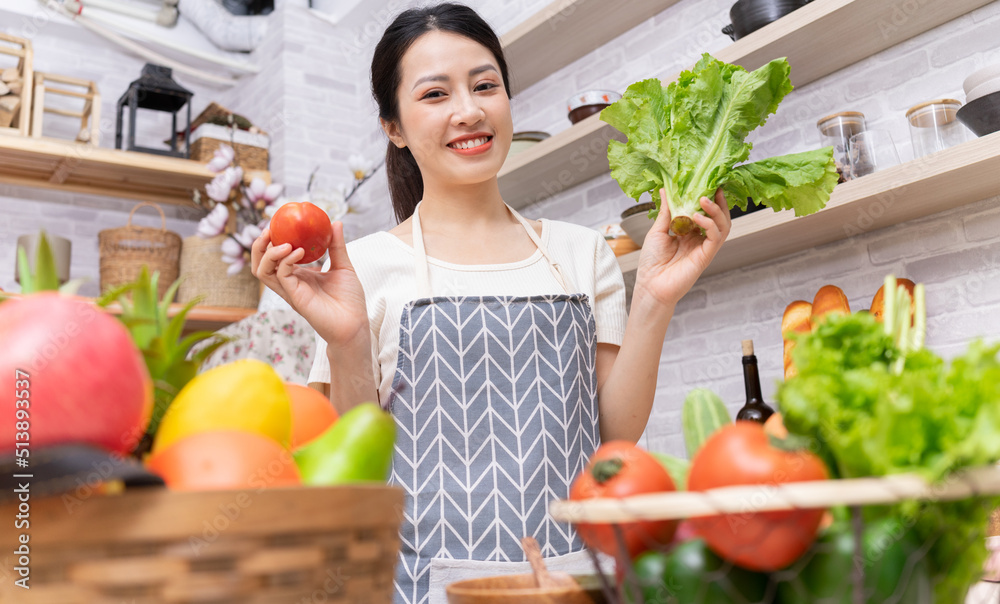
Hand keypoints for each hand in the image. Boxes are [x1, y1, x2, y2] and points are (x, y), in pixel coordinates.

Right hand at [251, 221, 368, 345]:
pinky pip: (281, 276)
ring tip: (283, 241)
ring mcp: (290, 291)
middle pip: (261, 264)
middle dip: (259, 245)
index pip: (275, 256)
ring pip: (263, 271)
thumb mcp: (343, 266)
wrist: (355, 323)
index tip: (278, 224)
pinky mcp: (295, 297)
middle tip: (270, 229)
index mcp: (298, 275)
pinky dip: (286, 260)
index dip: (271, 240)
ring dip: (268, 252)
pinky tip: (299, 250)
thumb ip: (336, 246)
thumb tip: (336, 223)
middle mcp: (290, 283)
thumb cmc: (349, 300)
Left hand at [634, 188, 731, 309]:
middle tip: (714, 187)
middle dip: (718, 202)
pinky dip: (710, 224)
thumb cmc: (651, 261)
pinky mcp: (706, 256)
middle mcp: (700, 239)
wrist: (650, 285)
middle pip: (719, 217)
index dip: (708, 198)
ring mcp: (704, 248)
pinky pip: (715, 238)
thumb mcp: (657, 231)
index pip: (705, 212)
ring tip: (704, 199)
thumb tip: (664, 190)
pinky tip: (697, 217)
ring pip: (723, 226)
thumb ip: (665, 211)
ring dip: (716, 211)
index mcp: (689, 232)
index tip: (706, 182)